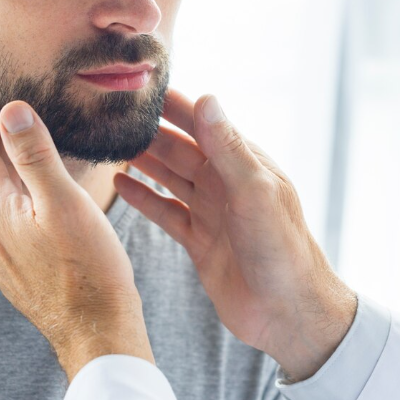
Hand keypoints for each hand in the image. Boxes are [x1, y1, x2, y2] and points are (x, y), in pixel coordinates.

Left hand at [0, 100, 153, 381]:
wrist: (97, 333)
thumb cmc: (88, 267)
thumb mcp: (64, 201)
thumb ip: (34, 155)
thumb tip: (10, 111)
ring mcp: (2, 261)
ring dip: (0, 176)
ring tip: (13, 156)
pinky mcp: (18, 276)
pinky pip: (9, 227)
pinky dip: (14, 202)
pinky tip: (33, 205)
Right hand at [114, 89, 356, 381]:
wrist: (288, 313)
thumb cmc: (282, 248)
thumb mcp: (254, 191)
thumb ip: (227, 147)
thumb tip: (206, 99)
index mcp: (243, 164)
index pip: (203, 123)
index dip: (174, 105)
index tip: (142, 86)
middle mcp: (225, 183)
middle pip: (179, 149)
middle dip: (150, 131)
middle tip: (113, 115)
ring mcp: (211, 212)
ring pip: (169, 177)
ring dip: (143, 160)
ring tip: (111, 143)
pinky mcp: (198, 241)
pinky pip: (165, 212)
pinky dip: (143, 197)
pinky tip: (120, 184)